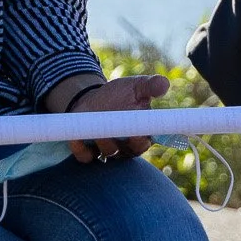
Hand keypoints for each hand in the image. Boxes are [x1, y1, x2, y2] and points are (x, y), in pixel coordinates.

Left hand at [53, 73, 169, 162]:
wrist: (93, 98)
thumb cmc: (119, 95)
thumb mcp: (136, 87)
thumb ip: (151, 86)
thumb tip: (164, 84)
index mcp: (142, 133)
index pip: (146, 141)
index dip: (142, 138)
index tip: (138, 131)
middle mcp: (127, 147)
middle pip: (129, 151)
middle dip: (124, 142)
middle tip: (119, 129)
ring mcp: (107, 149)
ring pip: (108, 152)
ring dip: (103, 142)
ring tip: (97, 128)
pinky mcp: (88, 151)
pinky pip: (85, 156)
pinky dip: (80, 149)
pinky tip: (75, 139)